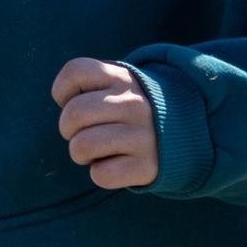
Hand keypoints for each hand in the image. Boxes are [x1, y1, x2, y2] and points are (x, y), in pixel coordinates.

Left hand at [53, 57, 160, 191]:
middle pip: (73, 114)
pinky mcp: (147, 166)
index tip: (76, 101)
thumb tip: (64, 104)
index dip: (62, 91)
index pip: (75, 72)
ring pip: (82, 146)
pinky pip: (101, 174)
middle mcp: (134, 104)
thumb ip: (90, 84)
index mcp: (123, 78)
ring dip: (81, 153)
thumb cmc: (132, 110)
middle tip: (85, 132)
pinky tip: (115, 164)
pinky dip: (100, 173)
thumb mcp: (118, 85)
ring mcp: (142, 135)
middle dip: (68, 129)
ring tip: (98, 150)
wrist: (184, 134)